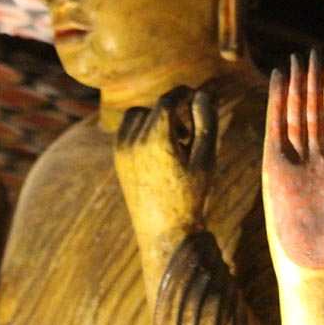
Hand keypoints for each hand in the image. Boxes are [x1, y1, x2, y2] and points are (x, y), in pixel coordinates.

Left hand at [114, 86, 217, 243]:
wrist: (164, 231)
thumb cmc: (191, 195)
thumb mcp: (206, 158)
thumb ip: (206, 122)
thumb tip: (202, 93)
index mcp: (157, 140)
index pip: (167, 100)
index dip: (183, 93)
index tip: (195, 95)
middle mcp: (134, 142)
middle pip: (154, 107)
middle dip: (173, 111)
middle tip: (189, 134)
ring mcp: (122, 150)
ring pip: (138, 114)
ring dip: (156, 118)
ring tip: (173, 141)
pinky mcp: (117, 157)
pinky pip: (127, 128)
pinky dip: (142, 127)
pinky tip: (158, 148)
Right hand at [263, 51, 323, 271]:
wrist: (315, 264)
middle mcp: (314, 156)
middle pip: (311, 109)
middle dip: (311, 81)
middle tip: (309, 52)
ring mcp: (293, 160)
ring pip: (294, 114)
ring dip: (294, 87)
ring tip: (293, 60)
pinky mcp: (274, 167)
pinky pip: (275, 128)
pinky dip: (276, 104)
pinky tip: (277, 82)